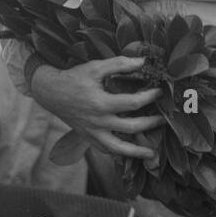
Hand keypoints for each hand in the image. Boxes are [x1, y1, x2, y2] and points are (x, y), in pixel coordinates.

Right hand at [31, 56, 163, 158]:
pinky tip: (130, 155)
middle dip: (151, 124)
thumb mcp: (96, 67)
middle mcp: (98, 121)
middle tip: (163, 119)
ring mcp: (93, 133)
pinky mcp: (89, 139)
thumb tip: (143, 62)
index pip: (133, 103)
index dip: (150, 97)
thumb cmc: (75, 78)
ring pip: (118, 148)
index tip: (160, 92)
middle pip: (131, 127)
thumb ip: (119, 64)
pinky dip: (119, 154)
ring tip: (152, 154)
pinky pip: (106, 151)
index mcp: (101, 103)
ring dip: (137, 152)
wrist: (52, 93)